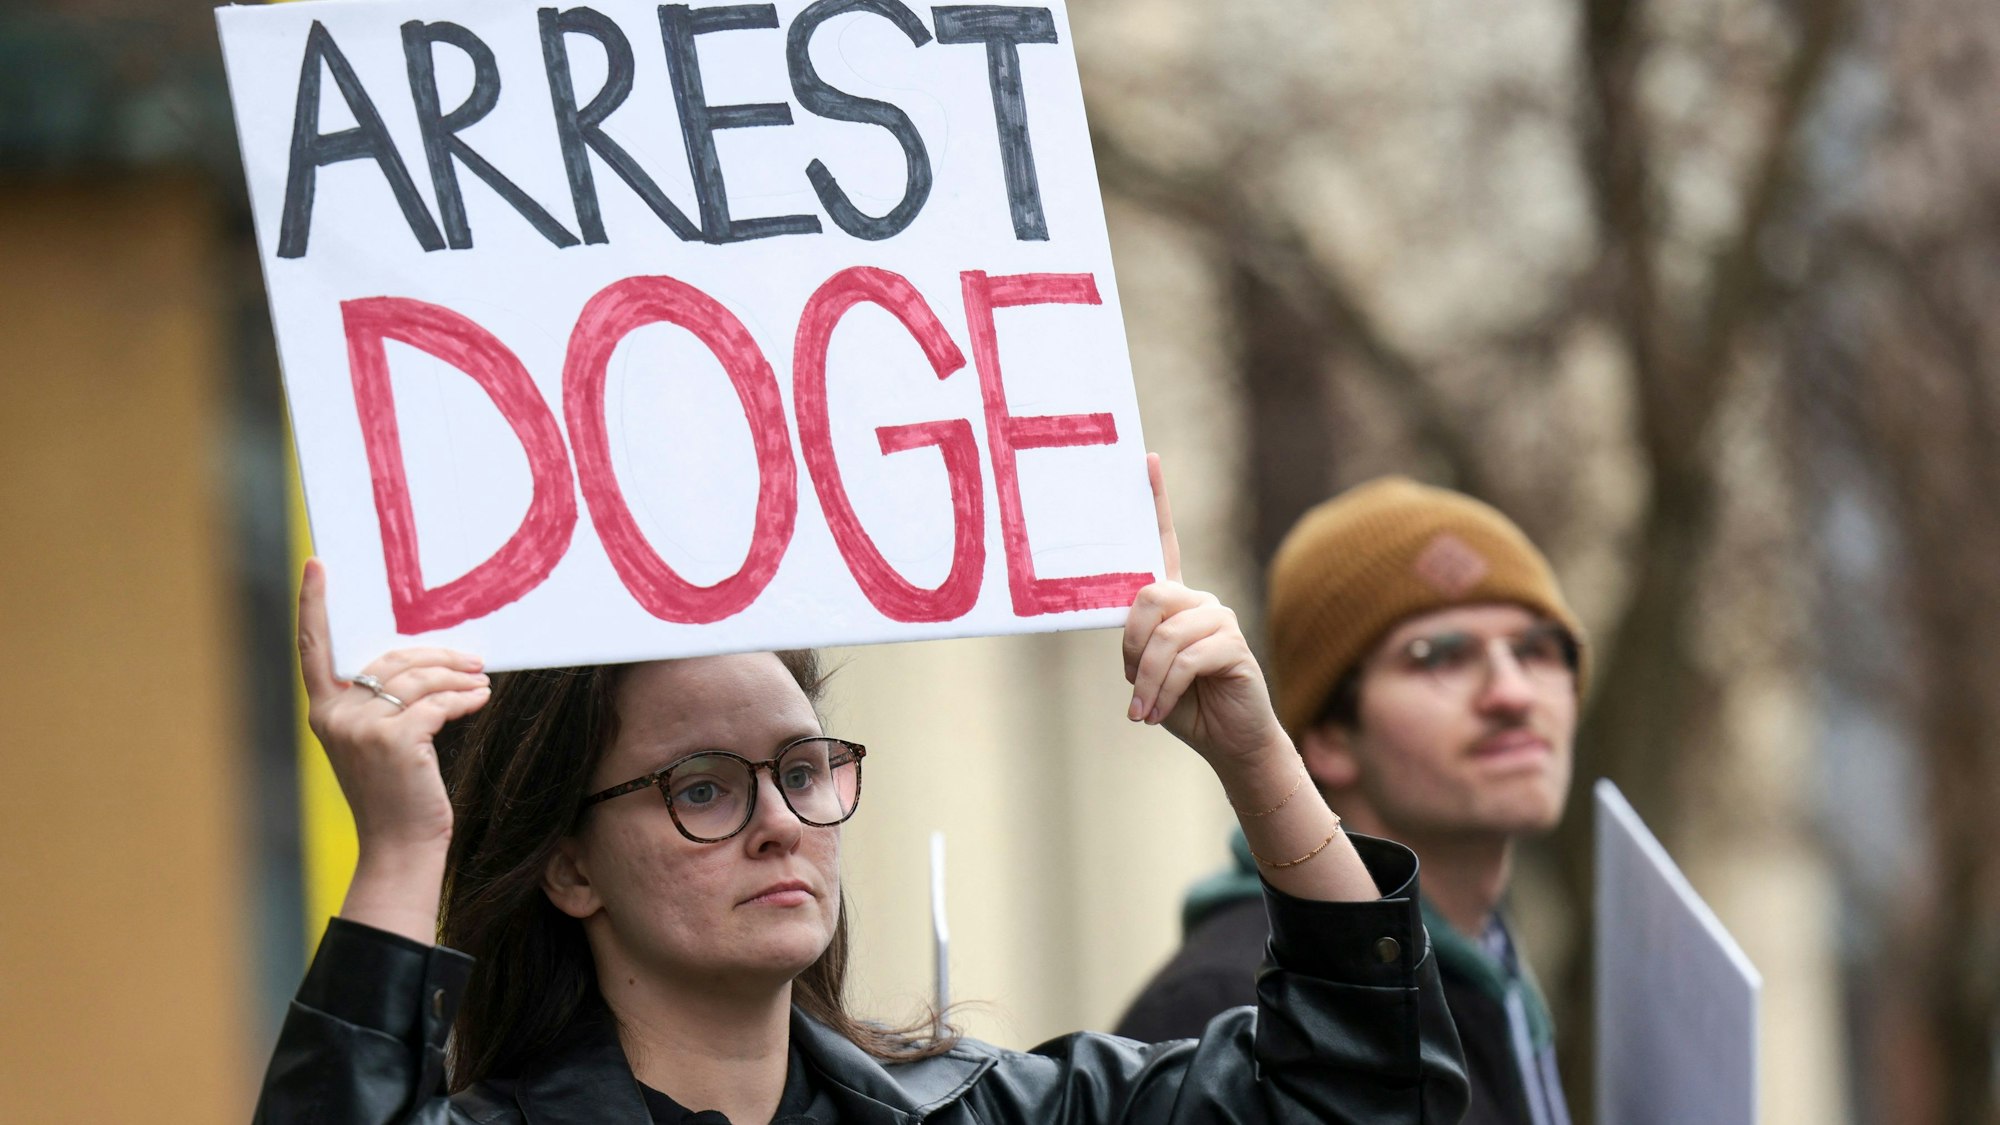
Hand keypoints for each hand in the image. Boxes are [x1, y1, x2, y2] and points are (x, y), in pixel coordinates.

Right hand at [297, 559, 489, 856]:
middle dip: (435, 655)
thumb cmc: (396, 793)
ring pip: (418, 679)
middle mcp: (333, 715)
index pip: (312, 647)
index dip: (313, 604)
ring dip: (457, 677)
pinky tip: (481, 699)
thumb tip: (424, 661)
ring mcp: (360, 726)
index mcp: (323, 711)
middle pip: (389, 660)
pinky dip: (465, 698)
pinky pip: (438, 703)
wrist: (401, 847)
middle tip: (471, 660)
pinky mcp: (393, 738)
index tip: (316, 565)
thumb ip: (381, 703)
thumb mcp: (376, 742)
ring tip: (482, 682)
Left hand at [1122, 455, 1289, 770]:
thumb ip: (1137, 639)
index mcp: (1177, 601)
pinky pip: (1186, 660)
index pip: (1164, 541)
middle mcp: (1200, 602)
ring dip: (1146, 680)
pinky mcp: (1234, 645)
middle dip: (1131, 645)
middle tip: (1131, 684)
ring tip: (1143, 710)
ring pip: (1165, 636)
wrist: (1228, 743)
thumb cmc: (1184, 705)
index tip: (1146, 458)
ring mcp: (1221, 620)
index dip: (1157, 499)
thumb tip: (1123, 615)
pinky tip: (1158, 713)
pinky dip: (1163, 690)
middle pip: (1150, 595)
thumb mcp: (1147, 670)